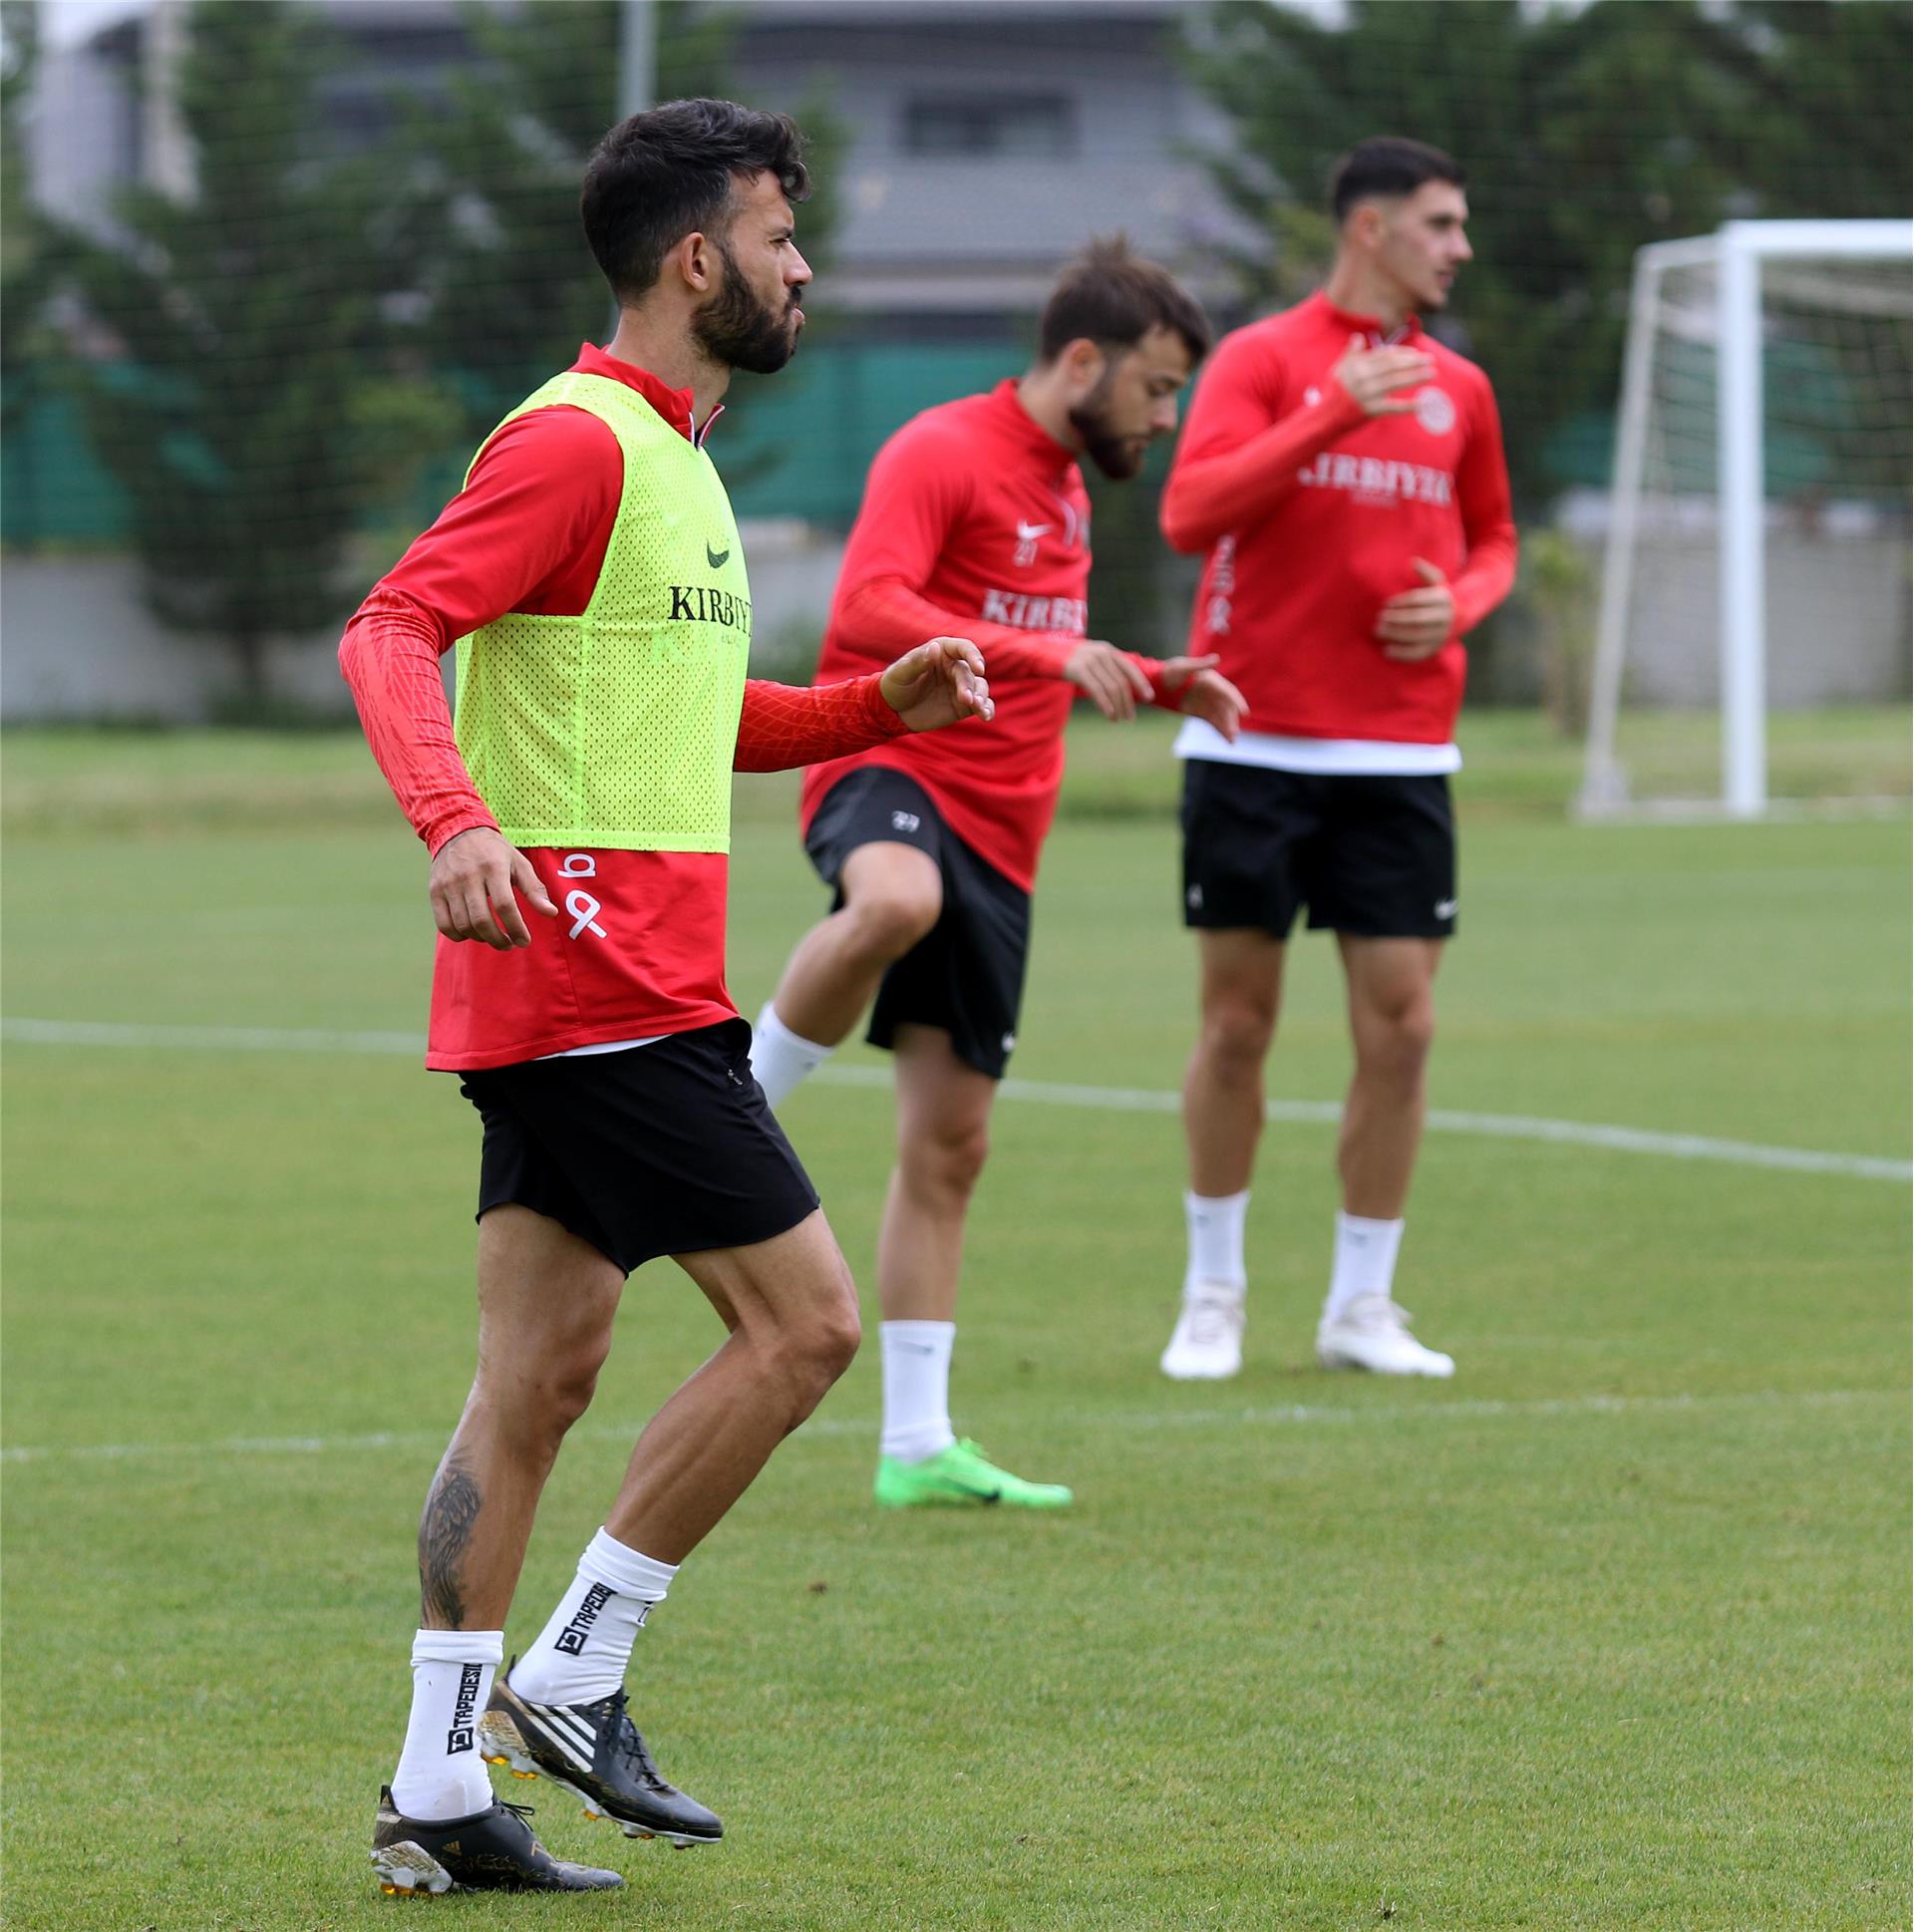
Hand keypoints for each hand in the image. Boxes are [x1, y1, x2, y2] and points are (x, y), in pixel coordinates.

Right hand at [429, 827, 558, 949]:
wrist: (457, 831)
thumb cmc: (494, 851)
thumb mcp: (518, 863)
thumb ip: (534, 888)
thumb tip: (551, 913)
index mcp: (493, 867)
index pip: (505, 906)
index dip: (516, 928)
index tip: (524, 940)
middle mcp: (468, 876)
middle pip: (482, 920)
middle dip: (499, 940)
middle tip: (510, 944)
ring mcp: (448, 885)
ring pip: (463, 925)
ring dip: (482, 939)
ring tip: (494, 938)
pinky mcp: (434, 892)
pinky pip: (444, 925)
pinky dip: (459, 936)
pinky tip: (472, 933)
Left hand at [881, 634, 992, 731]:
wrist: (893, 710)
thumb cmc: (895, 685)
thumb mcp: (901, 673)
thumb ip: (918, 661)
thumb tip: (936, 648)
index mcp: (942, 652)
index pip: (964, 648)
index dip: (973, 656)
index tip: (978, 668)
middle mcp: (955, 667)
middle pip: (970, 674)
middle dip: (970, 686)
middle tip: (966, 700)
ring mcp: (961, 686)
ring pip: (980, 688)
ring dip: (982, 697)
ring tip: (978, 708)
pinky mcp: (964, 705)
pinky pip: (982, 705)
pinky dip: (987, 710)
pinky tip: (986, 717)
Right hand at [1064, 639, 1154, 721]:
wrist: (1040, 653)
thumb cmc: (1066, 661)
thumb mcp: (1089, 658)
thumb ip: (1105, 668)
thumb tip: (1121, 689)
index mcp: (1107, 650)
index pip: (1130, 668)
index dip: (1141, 684)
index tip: (1149, 698)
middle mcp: (1101, 653)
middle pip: (1121, 682)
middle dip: (1128, 702)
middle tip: (1130, 718)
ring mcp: (1089, 660)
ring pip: (1111, 687)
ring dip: (1117, 707)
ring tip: (1117, 720)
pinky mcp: (1078, 670)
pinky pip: (1097, 690)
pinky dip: (1105, 704)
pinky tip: (1109, 714)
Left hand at [1158, 654, 1247, 740]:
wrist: (1157, 683)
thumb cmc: (1169, 672)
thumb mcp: (1182, 667)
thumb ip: (1199, 665)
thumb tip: (1217, 659)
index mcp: (1211, 680)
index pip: (1227, 692)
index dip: (1236, 701)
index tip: (1243, 712)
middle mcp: (1213, 692)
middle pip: (1226, 707)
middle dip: (1231, 720)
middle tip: (1234, 733)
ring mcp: (1207, 703)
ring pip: (1221, 717)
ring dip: (1228, 728)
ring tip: (1232, 741)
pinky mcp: (1201, 712)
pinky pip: (1213, 722)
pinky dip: (1220, 730)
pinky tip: (1227, 739)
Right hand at [1332, 333, 1434, 417]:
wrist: (1322, 419)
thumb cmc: (1332, 394)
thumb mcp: (1338, 370)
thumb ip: (1350, 354)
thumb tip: (1358, 337)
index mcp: (1358, 365)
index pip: (1385, 355)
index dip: (1403, 354)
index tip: (1416, 354)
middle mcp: (1363, 377)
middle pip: (1394, 366)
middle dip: (1414, 362)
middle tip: (1431, 360)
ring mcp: (1367, 394)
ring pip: (1396, 382)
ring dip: (1416, 377)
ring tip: (1432, 374)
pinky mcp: (1369, 410)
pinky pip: (1392, 407)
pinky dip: (1407, 406)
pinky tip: (1421, 404)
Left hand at [1374, 557, 1454, 660]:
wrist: (1459, 616)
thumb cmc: (1439, 596)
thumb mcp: (1437, 581)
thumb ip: (1426, 571)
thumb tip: (1413, 561)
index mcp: (1442, 598)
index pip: (1419, 600)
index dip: (1401, 602)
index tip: (1385, 604)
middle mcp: (1443, 617)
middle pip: (1417, 619)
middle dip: (1396, 619)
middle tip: (1378, 619)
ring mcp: (1440, 634)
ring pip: (1416, 636)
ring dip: (1395, 635)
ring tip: (1378, 631)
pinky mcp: (1435, 649)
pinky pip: (1417, 653)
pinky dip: (1401, 653)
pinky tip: (1386, 650)